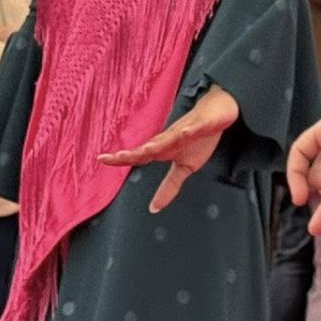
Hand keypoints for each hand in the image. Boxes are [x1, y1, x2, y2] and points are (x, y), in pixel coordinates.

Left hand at [99, 85, 239, 212]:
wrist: (219, 112)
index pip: (140, 156)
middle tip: (115, 157)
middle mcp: (170, 138)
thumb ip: (169, 187)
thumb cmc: (199, 138)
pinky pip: (195, 127)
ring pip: (170, 136)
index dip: (121, 159)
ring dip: (158, 143)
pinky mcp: (202, 124)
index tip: (101, 159)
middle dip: (134, 153)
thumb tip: (154, 209)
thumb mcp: (185, 167)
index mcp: (164, 149)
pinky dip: (190, 130)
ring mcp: (185, 129)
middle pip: (150, 146)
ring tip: (145, 149)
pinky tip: (185, 132)